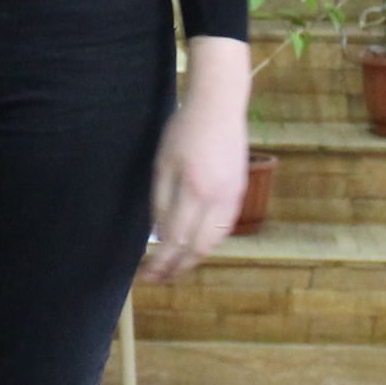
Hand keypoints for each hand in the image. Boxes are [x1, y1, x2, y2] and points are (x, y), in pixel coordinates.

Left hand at [141, 36, 251, 283]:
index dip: (160, 262)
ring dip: (194, 258)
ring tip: (175, 265)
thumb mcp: (162, 163)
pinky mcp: (240, 191)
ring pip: (214, 242)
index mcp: (194, 191)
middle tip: (159, 278)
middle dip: (178, 268)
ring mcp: (233, 197)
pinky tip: (195, 243)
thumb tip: (159, 234)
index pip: (175, 240)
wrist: (220, 106)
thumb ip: (160, 201)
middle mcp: (217, 200)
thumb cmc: (184, 130)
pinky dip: (209, 242)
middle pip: (198, 249)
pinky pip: (225, 227)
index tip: (146, 275)